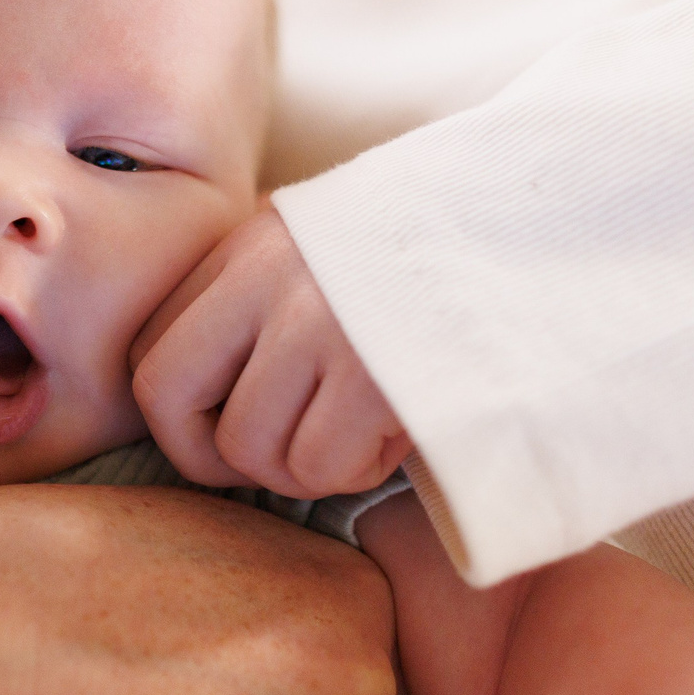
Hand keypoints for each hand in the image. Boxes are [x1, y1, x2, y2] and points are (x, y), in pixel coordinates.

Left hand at [131, 205, 409, 499]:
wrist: (543, 224)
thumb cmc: (435, 258)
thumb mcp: (328, 250)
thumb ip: (262, 304)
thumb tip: (211, 410)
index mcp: (250, 244)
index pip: (150, 351)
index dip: (176, 419)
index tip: (226, 437)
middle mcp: (268, 277)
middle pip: (169, 400)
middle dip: (212, 458)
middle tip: (276, 464)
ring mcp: (318, 323)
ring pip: (253, 449)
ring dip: (306, 467)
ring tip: (363, 432)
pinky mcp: (373, 373)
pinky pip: (323, 466)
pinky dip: (357, 469)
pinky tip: (399, 432)